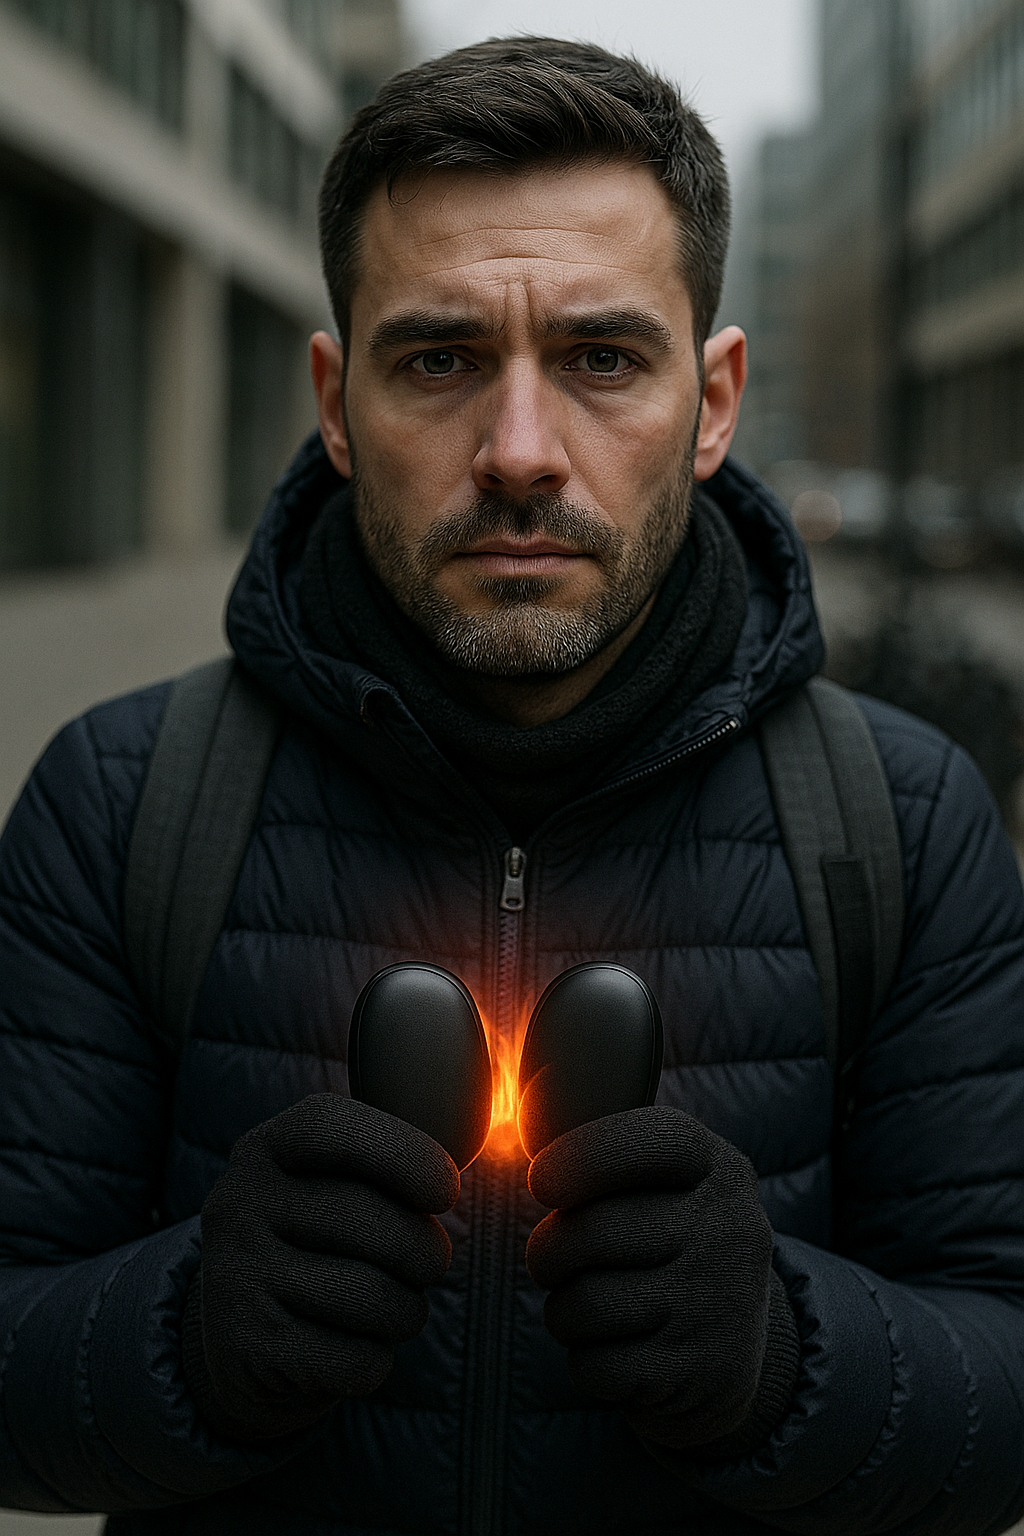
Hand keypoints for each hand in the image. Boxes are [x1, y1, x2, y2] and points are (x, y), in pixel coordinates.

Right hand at [183, 1093, 458, 1439]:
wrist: (237, 1344)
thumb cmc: (317, 1245)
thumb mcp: (326, 1184)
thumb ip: (383, 1157)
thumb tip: (474, 1141)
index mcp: (265, 1149)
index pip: (330, 1126)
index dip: (404, 1154)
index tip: (446, 1191)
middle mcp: (238, 1204)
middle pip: (372, 1221)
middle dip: (426, 1252)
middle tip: (426, 1264)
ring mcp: (237, 1277)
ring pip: (372, 1296)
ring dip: (406, 1312)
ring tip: (392, 1307)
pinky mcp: (248, 1347)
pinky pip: (353, 1358)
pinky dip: (374, 1361)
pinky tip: (352, 1348)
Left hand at [526, 1106, 798, 1454]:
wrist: (745, 1351)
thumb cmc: (672, 1245)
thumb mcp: (671, 1185)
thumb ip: (613, 1154)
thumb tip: (527, 1113)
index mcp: (720, 1168)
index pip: (644, 1141)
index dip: (579, 1157)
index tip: (543, 1182)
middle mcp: (729, 1230)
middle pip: (590, 1232)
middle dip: (548, 1252)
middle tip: (552, 1260)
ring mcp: (719, 1305)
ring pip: (585, 1303)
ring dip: (565, 1311)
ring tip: (589, 1306)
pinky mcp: (702, 1374)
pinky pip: (598, 1365)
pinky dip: (588, 1362)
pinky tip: (618, 1351)